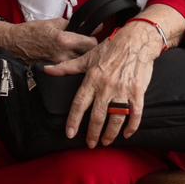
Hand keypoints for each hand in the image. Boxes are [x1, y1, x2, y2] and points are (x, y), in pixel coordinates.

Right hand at [0, 17, 96, 64]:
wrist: (15, 43)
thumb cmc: (33, 31)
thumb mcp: (55, 22)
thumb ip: (73, 24)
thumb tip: (89, 25)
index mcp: (66, 40)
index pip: (91, 43)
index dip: (95, 39)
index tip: (94, 36)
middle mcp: (64, 55)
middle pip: (87, 55)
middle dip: (90, 50)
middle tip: (89, 45)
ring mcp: (59, 64)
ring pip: (79, 62)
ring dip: (81, 57)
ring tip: (79, 51)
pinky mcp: (54, 69)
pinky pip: (68, 66)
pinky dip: (71, 62)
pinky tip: (68, 56)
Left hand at [44, 22, 164, 147]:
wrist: (136, 40)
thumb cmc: (111, 48)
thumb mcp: (87, 56)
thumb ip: (67, 67)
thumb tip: (47, 70)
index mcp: (92, 79)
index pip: (80, 104)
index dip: (74, 120)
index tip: (70, 134)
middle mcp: (106, 86)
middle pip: (97, 116)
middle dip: (93, 133)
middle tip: (90, 144)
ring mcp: (123, 90)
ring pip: (116, 118)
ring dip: (110, 133)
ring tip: (105, 141)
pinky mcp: (138, 92)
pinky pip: (135, 114)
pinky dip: (131, 126)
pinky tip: (127, 134)